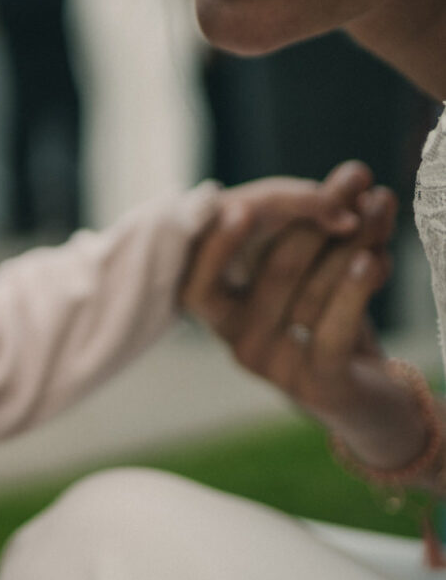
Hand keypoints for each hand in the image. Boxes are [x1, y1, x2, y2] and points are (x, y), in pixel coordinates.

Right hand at [184, 170, 433, 473]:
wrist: (375, 403)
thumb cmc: (335, 328)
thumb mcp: (313, 283)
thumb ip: (313, 238)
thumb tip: (344, 183)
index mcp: (224, 317)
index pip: (199, 283)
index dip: (216, 247)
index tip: (240, 207)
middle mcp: (239, 344)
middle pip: (274, 271)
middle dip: (316, 216)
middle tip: (353, 176)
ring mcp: (275, 369)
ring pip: (310, 293)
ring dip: (353, 241)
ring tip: (380, 205)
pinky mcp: (317, 386)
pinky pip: (333, 328)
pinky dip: (355, 289)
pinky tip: (375, 258)